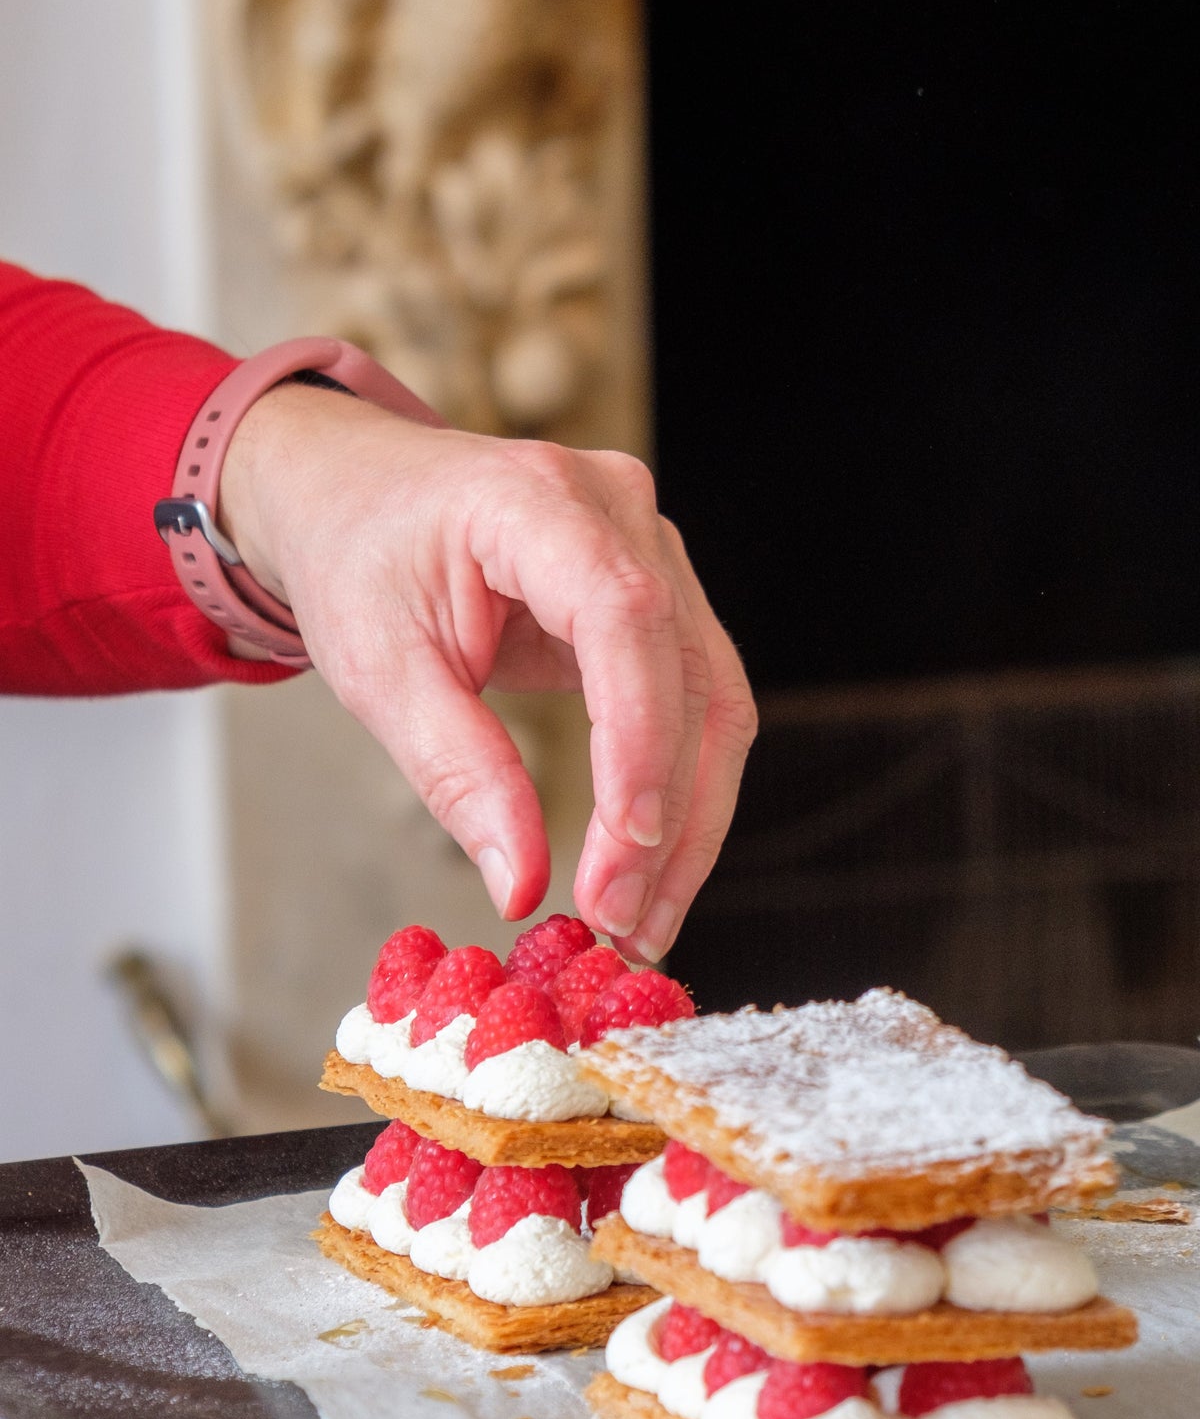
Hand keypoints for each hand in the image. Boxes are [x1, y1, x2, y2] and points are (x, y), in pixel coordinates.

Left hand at [218, 382, 755, 961]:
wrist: (354, 495)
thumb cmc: (356, 561)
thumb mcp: (379, 670)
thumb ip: (456, 772)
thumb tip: (522, 884)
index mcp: (537, 500)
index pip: (623, 618)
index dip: (638, 740)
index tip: (623, 849)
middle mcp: (618, 509)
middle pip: (689, 674)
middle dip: (666, 814)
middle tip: (623, 924)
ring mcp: (651, 547)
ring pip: (713, 697)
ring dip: (690, 819)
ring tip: (640, 919)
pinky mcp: (659, 593)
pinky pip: (694, 698)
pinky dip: (676, 788)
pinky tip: (644, 864)